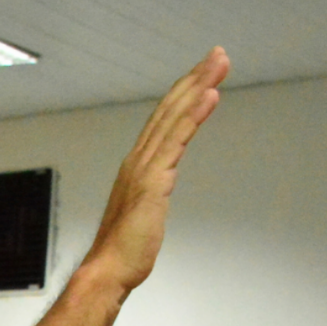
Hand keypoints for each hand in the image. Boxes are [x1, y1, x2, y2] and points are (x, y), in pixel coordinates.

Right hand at [81, 48, 228, 291]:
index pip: (164, 122)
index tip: (204, 75)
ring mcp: (145, 168)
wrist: (107, 271)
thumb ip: (149, 199)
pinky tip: (210, 95)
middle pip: (170, 110)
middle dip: (195, 78)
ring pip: (175, 117)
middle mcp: (138, 161)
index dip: (183, 94)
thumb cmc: (122, 252)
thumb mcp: (141, 216)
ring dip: (199, 86)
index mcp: (136, 167)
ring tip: (220, 63)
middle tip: (218, 54)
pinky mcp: (154, 180)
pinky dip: (194, 114)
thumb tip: (154, 197)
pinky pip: (178, 139)